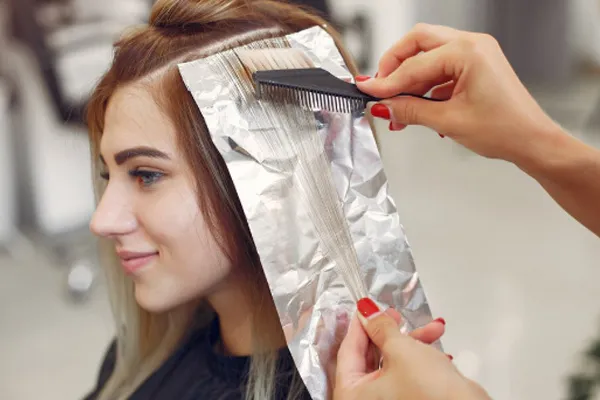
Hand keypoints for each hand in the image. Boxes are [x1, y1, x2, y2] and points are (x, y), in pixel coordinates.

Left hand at [334, 298, 490, 399]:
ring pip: (391, 362)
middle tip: (395, 314)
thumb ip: (381, 327)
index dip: (360, 325)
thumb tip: (368, 312)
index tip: (366, 307)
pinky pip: (405, 373)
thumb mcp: (401, 349)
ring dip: (412, 342)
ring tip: (433, 328)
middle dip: (389, 332)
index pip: (349, 351)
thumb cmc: (431, 392)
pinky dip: (419, 357)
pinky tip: (436, 344)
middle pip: (370, 356)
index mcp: (353, 394)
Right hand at [357, 23, 561, 166]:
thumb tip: (384, 106)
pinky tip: (416, 109)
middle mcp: (472, 45)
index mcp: (468, 52)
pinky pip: (440, 69)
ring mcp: (475, 54)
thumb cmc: (506, 129)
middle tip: (379, 88)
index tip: (367, 91)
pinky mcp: (475, 67)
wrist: (532, 141)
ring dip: (409, 80)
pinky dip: (425, 87)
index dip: (386, 82)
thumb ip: (410, 111)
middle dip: (395, 66)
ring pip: (428, 56)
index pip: (414, 65)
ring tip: (396, 109)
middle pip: (418, 43)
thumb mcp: (448, 121)